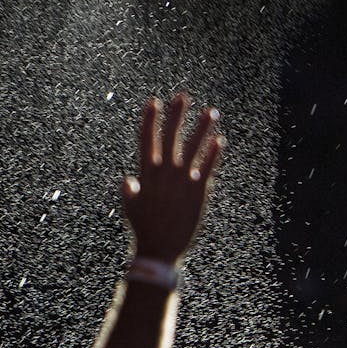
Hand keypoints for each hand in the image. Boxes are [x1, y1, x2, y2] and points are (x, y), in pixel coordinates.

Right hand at [122, 95, 222, 264]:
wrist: (160, 250)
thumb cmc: (143, 229)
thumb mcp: (130, 208)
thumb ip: (129, 191)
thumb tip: (127, 178)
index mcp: (146, 175)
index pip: (146, 141)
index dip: (149, 121)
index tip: (152, 102)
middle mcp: (164, 174)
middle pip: (170, 138)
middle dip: (175, 116)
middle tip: (182, 97)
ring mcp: (182, 182)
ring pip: (193, 149)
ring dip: (202, 129)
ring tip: (211, 112)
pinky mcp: (198, 192)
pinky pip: (207, 168)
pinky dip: (213, 154)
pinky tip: (219, 140)